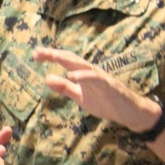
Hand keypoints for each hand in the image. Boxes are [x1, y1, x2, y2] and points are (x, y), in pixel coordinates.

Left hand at [33, 47, 159, 130]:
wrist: (130, 112)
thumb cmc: (106, 102)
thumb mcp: (80, 96)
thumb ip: (65, 88)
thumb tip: (47, 78)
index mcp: (83, 74)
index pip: (65, 61)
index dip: (51, 57)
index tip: (35, 54)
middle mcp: (91, 71)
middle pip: (71, 59)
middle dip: (54, 54)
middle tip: (38, 51)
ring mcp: (100, 77)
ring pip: (82, 64)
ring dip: (67, 60)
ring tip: (53, 56)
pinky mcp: (109, 85)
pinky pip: (95, 78)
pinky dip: (83, 76)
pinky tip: (72, 76)